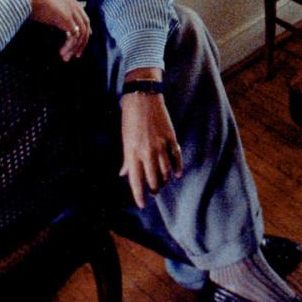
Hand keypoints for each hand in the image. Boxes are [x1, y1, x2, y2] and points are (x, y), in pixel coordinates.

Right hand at [11, 0, 89, 60]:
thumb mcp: (41, 2)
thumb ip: (49, 9)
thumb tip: (45, 17)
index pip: (81, 13)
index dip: (83, 27)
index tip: (80, 40)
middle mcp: (72, 3)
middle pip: (85, 24)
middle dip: (82, 40)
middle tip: (76, 54)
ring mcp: (71, 9)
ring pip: (82, 32)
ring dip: (75, 47)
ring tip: (65, 58)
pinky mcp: (67, 18)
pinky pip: (74, 36)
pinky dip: (69, 46)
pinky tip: (61, 52)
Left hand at [118, 71, 181, 207]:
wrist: (143, 97)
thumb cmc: (130, 117)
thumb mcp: (124, 139)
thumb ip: (126, 159)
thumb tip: (124, 173)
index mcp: (132, 152)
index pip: (136, 181)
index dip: (139, 195)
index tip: (142, 204)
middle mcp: (147, 151)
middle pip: (153, 179)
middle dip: (154, 189)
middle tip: (153, 193)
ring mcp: (160, 145)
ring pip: (166, 171)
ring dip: (165, 180)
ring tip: (163, 184)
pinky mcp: (170, 137)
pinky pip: (176, 157)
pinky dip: (177, 167)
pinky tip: (176, 174)